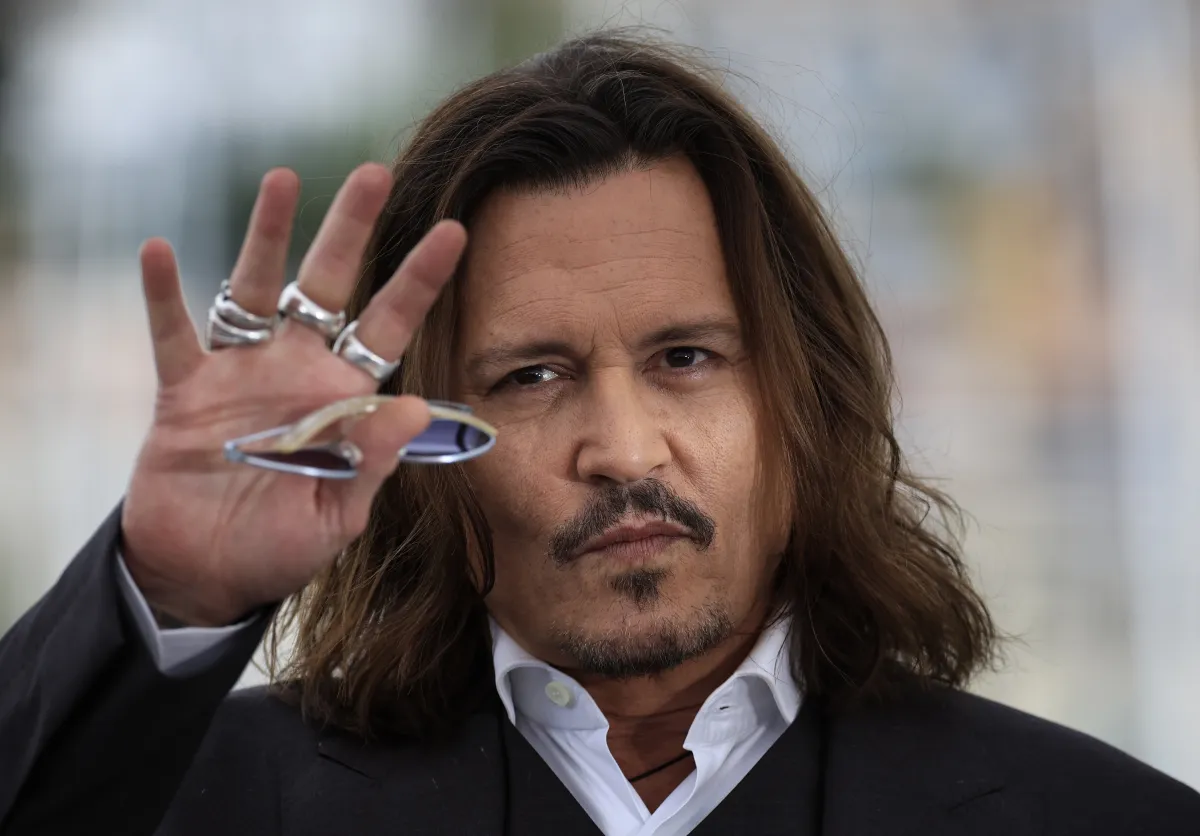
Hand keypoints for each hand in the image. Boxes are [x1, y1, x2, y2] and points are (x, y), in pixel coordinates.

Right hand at [120, 164, 466, 626]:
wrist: (206, 572)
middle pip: (328, 285)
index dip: (418, 280)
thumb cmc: (280, 546)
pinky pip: (174, 335)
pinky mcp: (185, 391)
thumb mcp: (337, 517)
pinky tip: (159, 251)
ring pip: (255, 290)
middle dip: (350, 230)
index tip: (454, 232)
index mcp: (345, 398)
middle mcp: (297, 370)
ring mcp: (241, 374)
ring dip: (266, 236)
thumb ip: (372, 463)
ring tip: (283, 178)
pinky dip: (163, 296)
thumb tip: (416, 408)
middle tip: (375, 171)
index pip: (390, 326)